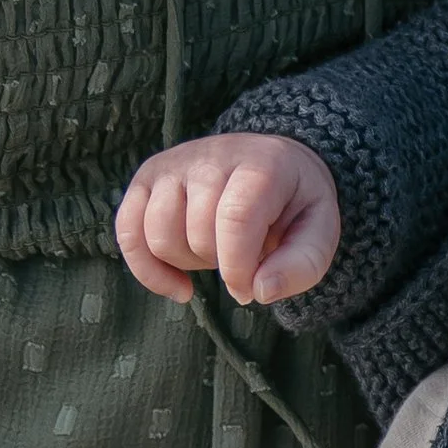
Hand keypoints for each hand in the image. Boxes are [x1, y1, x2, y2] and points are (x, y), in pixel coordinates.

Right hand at [117, 130, 339, 304]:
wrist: (272, 162)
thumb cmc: (294, 205)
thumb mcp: (319, 231)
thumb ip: (301, 265)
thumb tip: (258, 291)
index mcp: (260, 164)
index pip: (235, 218)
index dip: (238, 267)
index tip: (249, 289)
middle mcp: (211, 156)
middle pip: (196, 232)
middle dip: (218, 264)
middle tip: (241, 258)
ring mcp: (173, 164)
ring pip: (159, 235)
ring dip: (187, 262)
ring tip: (214, 253)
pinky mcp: (147, 178)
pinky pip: (127, 231)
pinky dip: (146, 268)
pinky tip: (177, 285)